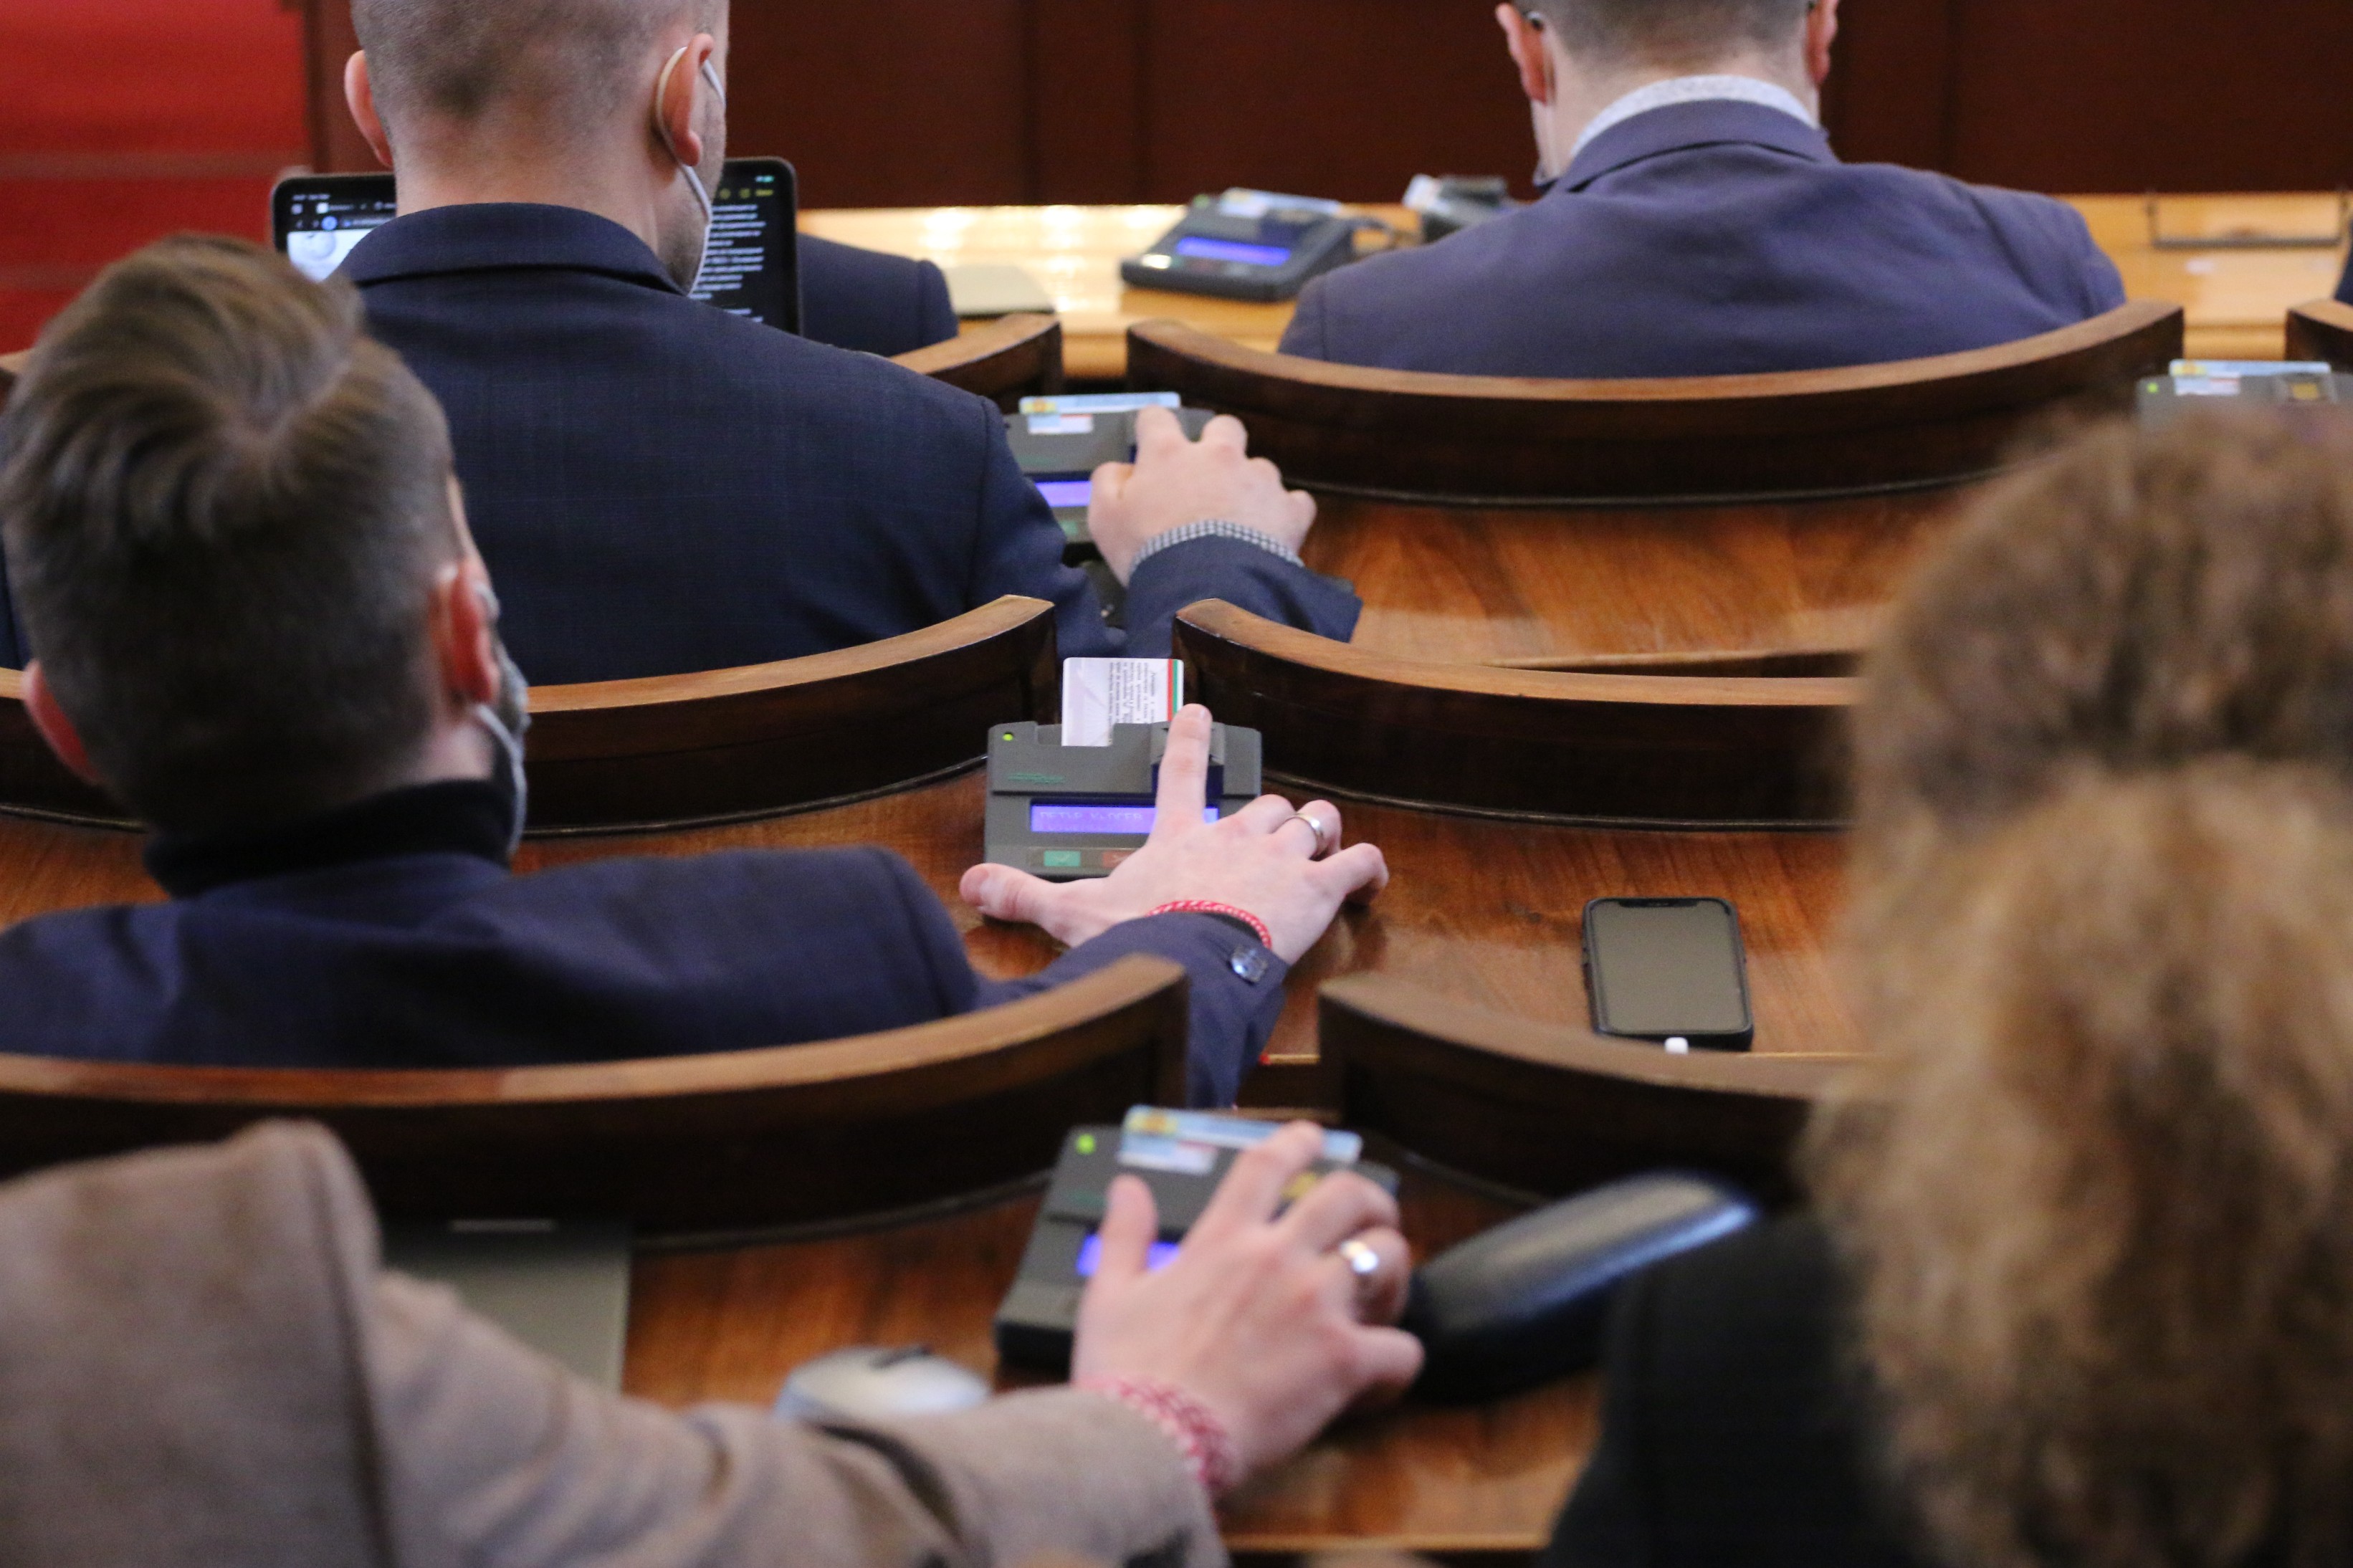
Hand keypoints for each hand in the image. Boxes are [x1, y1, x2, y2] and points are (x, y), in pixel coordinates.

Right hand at [960, 705, 1387, 961]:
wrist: (1190, 960)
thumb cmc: (1137, 937)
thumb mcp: (1072, 915)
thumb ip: (1024, 896)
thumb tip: (968, 885)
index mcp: (1179, 839)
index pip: (1183, 774)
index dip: (1191, 740)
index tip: (1198, 710)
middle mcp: (1232, 836)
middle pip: (1266, 802)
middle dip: (1274, 817)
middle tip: (1275, 836)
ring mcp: (1278, 857)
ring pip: (1314, 821)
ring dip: (1321, 833)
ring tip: (1325, 849)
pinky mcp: (1318, 889)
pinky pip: (1358, 864)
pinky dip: (1369, 869)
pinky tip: (1371, 881)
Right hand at [1072, 1122, 1421, 1483]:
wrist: (1152, 1439)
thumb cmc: (1126, 1374)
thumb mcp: (1110, 1293)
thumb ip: (1125, 1233)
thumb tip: (1127, 1185)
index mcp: (1223, 1240)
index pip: (1268, 1165)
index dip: (1297, 1141)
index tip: (1314, 1137)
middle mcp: (1276, 1257)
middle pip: (1349, 1194)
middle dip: (1373, 1202)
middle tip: (1376, 1223)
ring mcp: (1315, 1304)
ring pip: (1387, 1257)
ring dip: (1392, 1276)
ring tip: (1382, 1303)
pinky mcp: (1343, 1359)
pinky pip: (1403, 1349)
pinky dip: (1399, 1363)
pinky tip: (1379, 1379)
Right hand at [1087, 406, 1317, 581]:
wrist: (1207, 589)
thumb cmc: (1151, 554)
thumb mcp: (1105, 519)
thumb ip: (1107, 483)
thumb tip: (1120, 469)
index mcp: (1169, 454)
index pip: (1156, 417)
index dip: (1153, 428)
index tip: (1151, 443)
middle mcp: (1217, 455)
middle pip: (1223, 427)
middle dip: (1217, 443)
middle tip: (1207, 476)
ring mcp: (1258, 479)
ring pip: (1259, 467)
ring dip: (1250, 486)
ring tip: (1239, 522)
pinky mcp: (1288, 509)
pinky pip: (1294, 502)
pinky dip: (1284, 515)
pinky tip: (1272, 536)